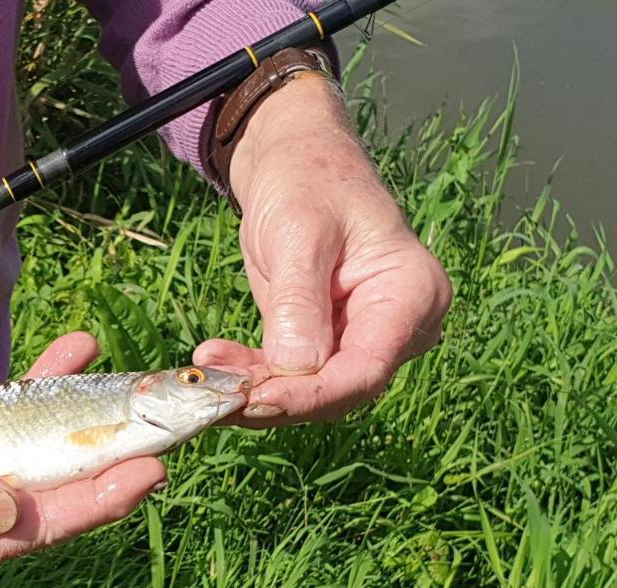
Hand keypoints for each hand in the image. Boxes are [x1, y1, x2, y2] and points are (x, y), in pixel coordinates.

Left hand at [195, 75, 450, 424]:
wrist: (289, 155)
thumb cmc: (306, 176)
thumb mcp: (300, 233)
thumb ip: (300, 302)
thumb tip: (297, 368)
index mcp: (412, 295)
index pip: (365, 370)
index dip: (308, 395)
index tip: (253, 401)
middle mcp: (396, 326)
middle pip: (338, 390)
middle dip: (275, 398)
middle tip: (213, 393)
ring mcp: (362, 336)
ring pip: (310, 390)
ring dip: (255, 389)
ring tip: (204, 371)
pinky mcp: (326, 340)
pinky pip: (291, 375)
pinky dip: (251, 374)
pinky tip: (213, 358)